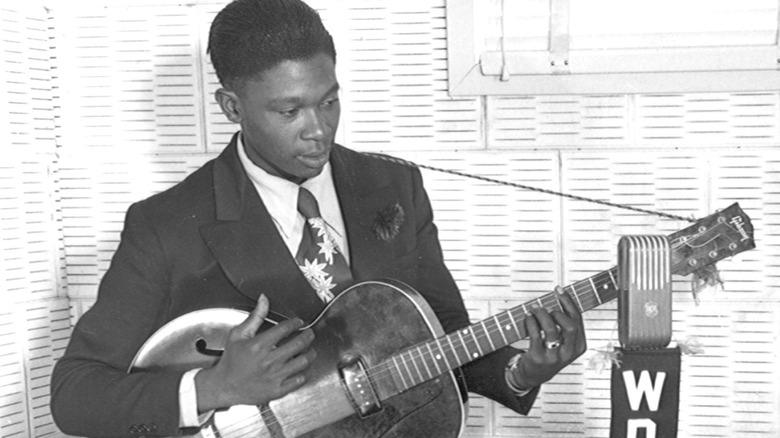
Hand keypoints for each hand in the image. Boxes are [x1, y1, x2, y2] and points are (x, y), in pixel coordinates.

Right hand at [195, 294, 315, 410]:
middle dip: (308, 335)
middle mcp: (268, 360)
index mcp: (259, 345)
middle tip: (309, 334)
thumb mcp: (238, 335)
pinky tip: (302, 368)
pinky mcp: (277, 390)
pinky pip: (299, 380)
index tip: (298, 322)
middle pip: (299, 344)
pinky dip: (305, 373)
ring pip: (303, 361)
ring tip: (309, 350)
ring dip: (310, 353)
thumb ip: (255, 316)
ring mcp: (274, 376)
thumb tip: (264, 299)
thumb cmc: (231, 361)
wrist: (224, 387)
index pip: (285, 328)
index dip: (296, 323)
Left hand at [509, 286, 586, 389]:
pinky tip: (528, 317)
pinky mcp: (538, 358)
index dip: (568, 302)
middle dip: (558, 312)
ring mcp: (554, 357)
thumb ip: (564, 325)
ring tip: (535, 309)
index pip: (578, 320)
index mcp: (579, 346)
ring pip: (551, 329)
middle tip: (547, 307)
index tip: (559, 290)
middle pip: (570, 326)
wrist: (535, 375)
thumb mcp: (564, 343)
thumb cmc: (550, 354)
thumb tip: (558, 298)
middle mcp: (569, 353)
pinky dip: (531, 322)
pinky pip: (535, 335)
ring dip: (542, 315)